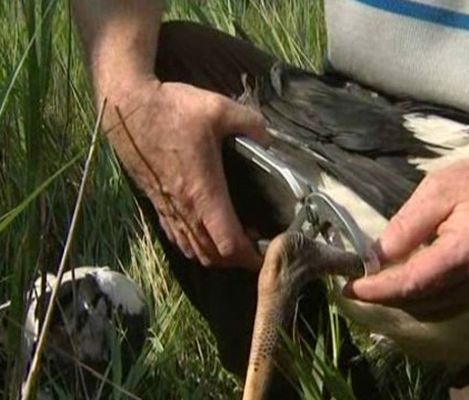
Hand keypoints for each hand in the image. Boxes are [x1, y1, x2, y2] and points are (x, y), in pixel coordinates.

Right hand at [103, 78, 269, 268]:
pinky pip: (178, 237)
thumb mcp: (219, 108)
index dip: (250, 256)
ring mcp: (168, 209)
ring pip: (194, 250)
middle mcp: (185, 209)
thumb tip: (269, 138)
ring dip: (216, 256)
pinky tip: (206, 233)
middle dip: (237, 260)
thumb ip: (251, 123)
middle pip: (213, 256)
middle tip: (256, 249)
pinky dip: (196, 245)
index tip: (267, 253)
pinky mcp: (156, 204)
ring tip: (235, 244)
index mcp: (204, 193)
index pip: (228, 244)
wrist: (126, 108)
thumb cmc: (171, 110)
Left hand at [344, 156, 468, 319]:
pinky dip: (417, 299)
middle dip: (382, 295)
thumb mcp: (438, 189)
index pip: (415, 282)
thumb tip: (374, 258)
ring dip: (398, 299)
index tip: (348, 287)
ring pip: (429, 311)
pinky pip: (443, 308)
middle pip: (420, 302)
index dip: (379, 290)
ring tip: (375, 278)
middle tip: (354, 280)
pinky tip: (403, 280)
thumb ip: (406, 225)